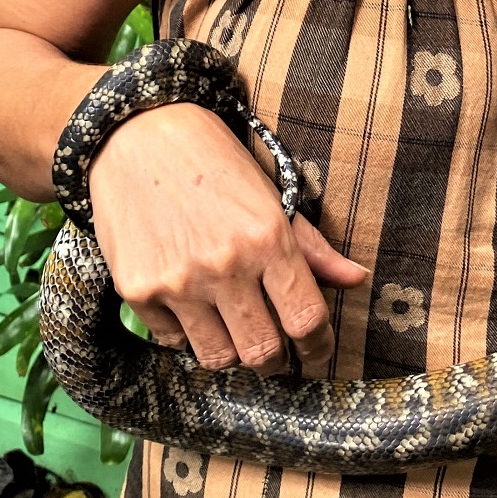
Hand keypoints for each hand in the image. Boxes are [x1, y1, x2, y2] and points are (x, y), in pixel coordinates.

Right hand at [89, 102, 366, 372]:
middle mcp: (226, 265)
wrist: (139, 136)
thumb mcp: (272, 195)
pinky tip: (195, 310)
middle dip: (279, 361)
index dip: (320, 347)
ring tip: (238, 331)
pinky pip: (174, 343)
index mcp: (269, 238)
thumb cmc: (214, 163)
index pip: (308, 319)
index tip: (318, 351)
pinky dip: (190, 336)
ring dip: (234, 352)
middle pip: (264, 352)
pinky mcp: (138, 290)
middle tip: (281, 353)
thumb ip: (313, 246)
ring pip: (219, 358)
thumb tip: (358, 279)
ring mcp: (179, 281)